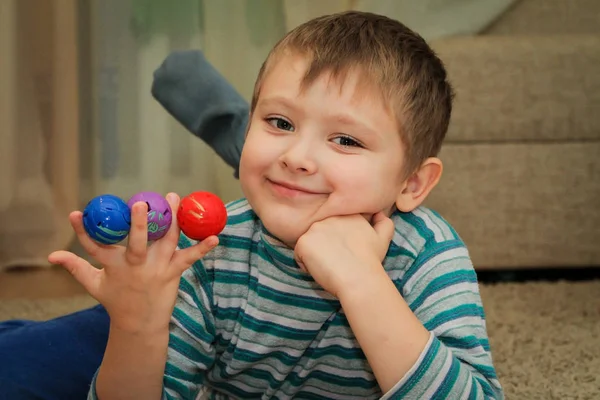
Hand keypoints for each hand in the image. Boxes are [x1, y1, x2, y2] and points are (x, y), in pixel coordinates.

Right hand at [48, 193, 218, 334]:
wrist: (139, 325)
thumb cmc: (116, 300)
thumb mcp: (93, 284)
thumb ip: (76, 266)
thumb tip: (52, 255)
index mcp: (114, 266)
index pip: (95, 246)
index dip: (83, 230)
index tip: (76, 213)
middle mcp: (135, 266)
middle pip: (137, 242)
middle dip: (139, 223)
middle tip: (140, 203)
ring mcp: (156, 269)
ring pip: (165, 242)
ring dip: (172, 221)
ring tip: (174, 198)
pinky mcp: (173, 273)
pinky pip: (190, 258)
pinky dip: (203, 248)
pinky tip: (215, 237)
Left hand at [294, 212, 393, 297]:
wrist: (359, 278)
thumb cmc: (370, 261)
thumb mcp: (383, 238)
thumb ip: (383, 222)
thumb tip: (379, 213)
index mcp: (346, 214)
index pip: (333, 226)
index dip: (337, 242)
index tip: (346, 252)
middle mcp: (329, 216)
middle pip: (320, 234)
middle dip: (325, 247)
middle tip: (339, 260)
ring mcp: (315, 228)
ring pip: (309, 244)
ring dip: (315, 255)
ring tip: (331, 264)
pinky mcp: (303, 241)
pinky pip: (298, 255)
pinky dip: (306, 265)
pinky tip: (322, 269)